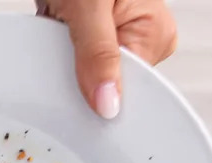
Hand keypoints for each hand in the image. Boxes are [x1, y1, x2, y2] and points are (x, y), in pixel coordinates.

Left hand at [41, 0, 177, 118]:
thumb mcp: (88, 6)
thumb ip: (98, 54)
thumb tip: (109, 104)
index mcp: (156, 33)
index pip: (129, 89)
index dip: (99, 95)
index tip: (75, 89)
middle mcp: (142, 38)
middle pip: (106, 84)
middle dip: (77, 73)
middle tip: (64, 40)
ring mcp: (118, 37)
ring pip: (86, 75)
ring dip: (62, 60)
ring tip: (60, 27)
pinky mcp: (95, 35)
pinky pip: (73, 61)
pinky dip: (56, 51)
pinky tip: (55, 31)